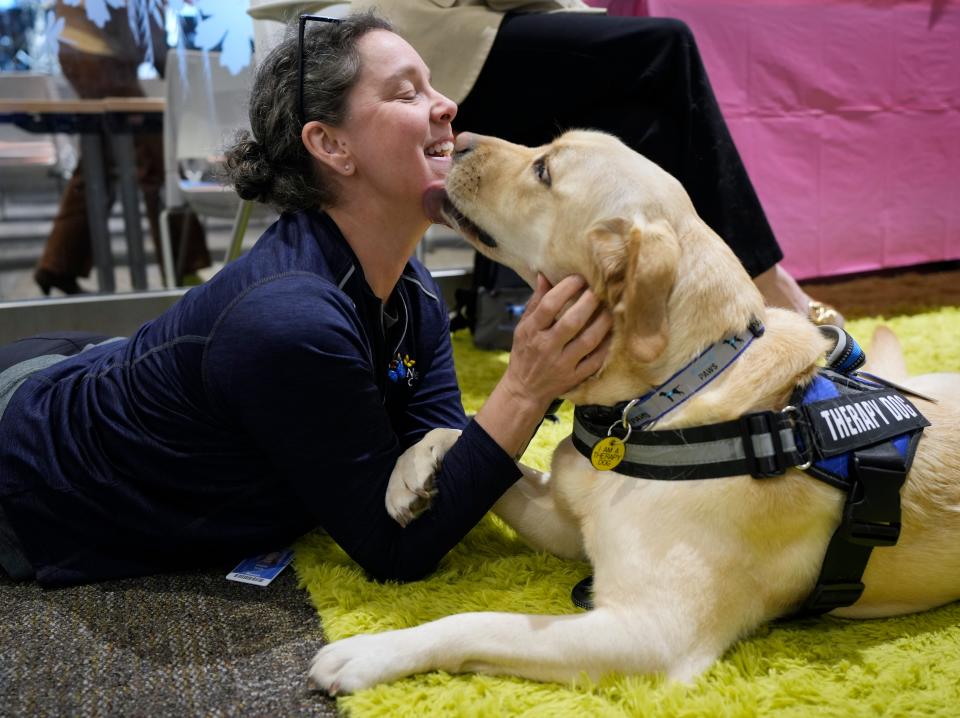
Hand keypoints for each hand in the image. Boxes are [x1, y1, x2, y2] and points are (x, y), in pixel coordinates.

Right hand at [502, 274, 611, 409]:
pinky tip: (612, 332)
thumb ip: (536, 302)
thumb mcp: (523, 326)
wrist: (525, 389)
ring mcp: (562, 364)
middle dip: (589, 302)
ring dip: (603, 321)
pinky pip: (596, 359)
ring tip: (609, 308)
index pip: (549, 305)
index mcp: (532, 331)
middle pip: (572, 321)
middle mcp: (547, 347)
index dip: (566, 288)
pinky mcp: (575, 377)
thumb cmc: (524, 353)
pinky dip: (607, 344)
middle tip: (598, 290)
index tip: (578, 278)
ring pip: (589, 340)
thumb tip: (545, 276)